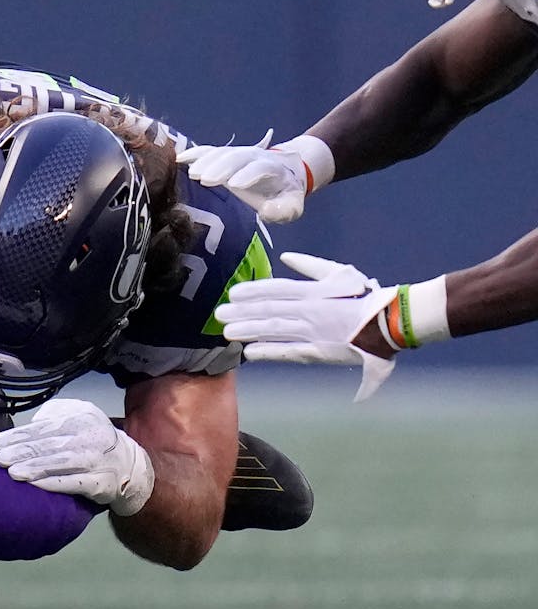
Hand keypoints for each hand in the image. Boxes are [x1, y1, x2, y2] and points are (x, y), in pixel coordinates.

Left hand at [0, 398, 154, 515]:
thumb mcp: (80, 415)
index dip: (20, 435)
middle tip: (0, 458)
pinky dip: (53, 484)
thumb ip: (55, 413)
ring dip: (35, 468)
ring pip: (61, 463)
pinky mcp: (100, 483)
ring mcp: (97, 461)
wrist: (129, 465)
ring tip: (12, 472)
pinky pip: (74, 483)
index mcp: (82, 417)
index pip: (45, 426)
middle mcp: (91, 436)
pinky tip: (35, 485)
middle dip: (22, 451)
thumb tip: (31, 422)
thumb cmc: (93, 439)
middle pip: (50, 444)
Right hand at [176, 131, 308, 223]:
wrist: (285, 170)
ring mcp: (238, 154)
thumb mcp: (291, 205)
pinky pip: (209, 151)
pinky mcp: (225, 155)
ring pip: (221, 153)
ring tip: (192, 173)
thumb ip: (284, 210)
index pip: (260, 167)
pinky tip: (180, 159)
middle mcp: (254, 156)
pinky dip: (194, 153)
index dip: (248, 175)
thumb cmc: (284, 193)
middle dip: (221, 167)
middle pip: (237, 157)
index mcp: (273, 168)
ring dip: (206, 161)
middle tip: (205, 179)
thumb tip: (266, 210)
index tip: (233, 185)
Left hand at [213, 251, 396, 401]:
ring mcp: (313, 332)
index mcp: (314, 291)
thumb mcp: (337, 273)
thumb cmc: (363, 295)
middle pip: (269, 311)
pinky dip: (269, 351)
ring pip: (274, 330)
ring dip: (249, 331)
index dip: (253, 292)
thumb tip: (286, 256)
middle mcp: (310, 311)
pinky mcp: (318, 352)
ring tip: (227, 332)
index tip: (233, 293)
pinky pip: (289, 352)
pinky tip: (249, 352)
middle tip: (218, 314)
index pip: (277, 290)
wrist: (389, 321)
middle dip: (242, 313)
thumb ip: (310, 265)